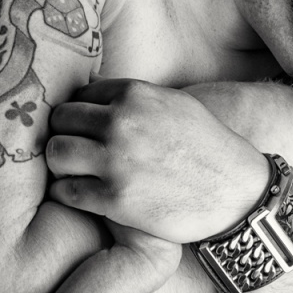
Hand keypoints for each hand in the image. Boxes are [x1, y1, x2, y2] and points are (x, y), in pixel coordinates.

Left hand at [46, 77, 270, 242]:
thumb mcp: (177, 106)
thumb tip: (93, 93)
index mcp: (135, 95)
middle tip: (79, 153)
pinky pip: (65, 191)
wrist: (236, 192)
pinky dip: (69, 194)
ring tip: (78, 173)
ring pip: (56, 154)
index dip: (81, 115)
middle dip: (66, 136)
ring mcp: (116, 161)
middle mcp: (122, 123)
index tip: (87, 132)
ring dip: (63, 165)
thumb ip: (137, 98)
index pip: (78, 96)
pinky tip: (86, 196)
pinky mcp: (114, 199)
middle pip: (59, 121)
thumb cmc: (208, 149)